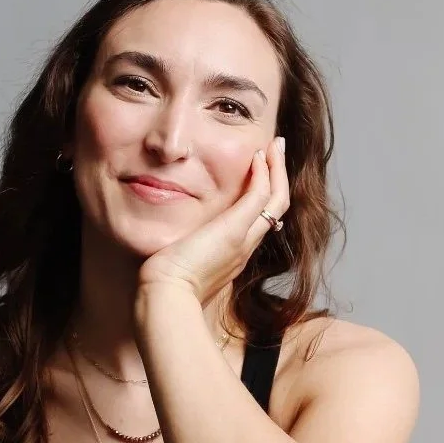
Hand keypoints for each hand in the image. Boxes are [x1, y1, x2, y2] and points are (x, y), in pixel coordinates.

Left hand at [136, 136, 288, 307]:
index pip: (258, 222)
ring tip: (275, 146)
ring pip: (275, 200)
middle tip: (276, 152)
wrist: (166, 296)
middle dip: (278, 179)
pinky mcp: (235, 230)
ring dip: (277, 169)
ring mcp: (244, 239)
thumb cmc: (165, 285)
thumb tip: (170, 244)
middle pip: (275, 210)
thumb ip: (182, 251)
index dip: (263, 198)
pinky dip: (265, 174)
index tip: (260, 175)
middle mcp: (245, 247)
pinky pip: (260, 196)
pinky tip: (258, 155)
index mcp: (232, 256)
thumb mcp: (178, 264)